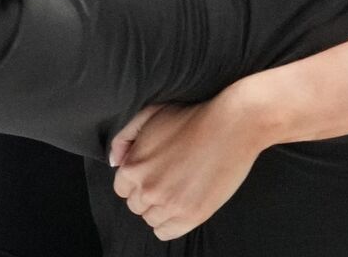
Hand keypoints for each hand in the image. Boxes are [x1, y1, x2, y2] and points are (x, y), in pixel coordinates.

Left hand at [109, 81, 278, 239]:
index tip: (155, 171)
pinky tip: (182, 205)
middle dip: (150, 192)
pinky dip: (171, 223)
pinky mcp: (191, 215)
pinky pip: (166, 232)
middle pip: (136, 205)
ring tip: (180, 189)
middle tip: (170, 177)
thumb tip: (114, 162)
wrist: (233, 125)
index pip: (122, 188)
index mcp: (133, 167)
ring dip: (162, 207)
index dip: (139, 179)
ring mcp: (169, 204)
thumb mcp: (151, 115)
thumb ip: (124, 138)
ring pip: (151, 219)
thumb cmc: (194, 117)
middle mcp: (147, 189)